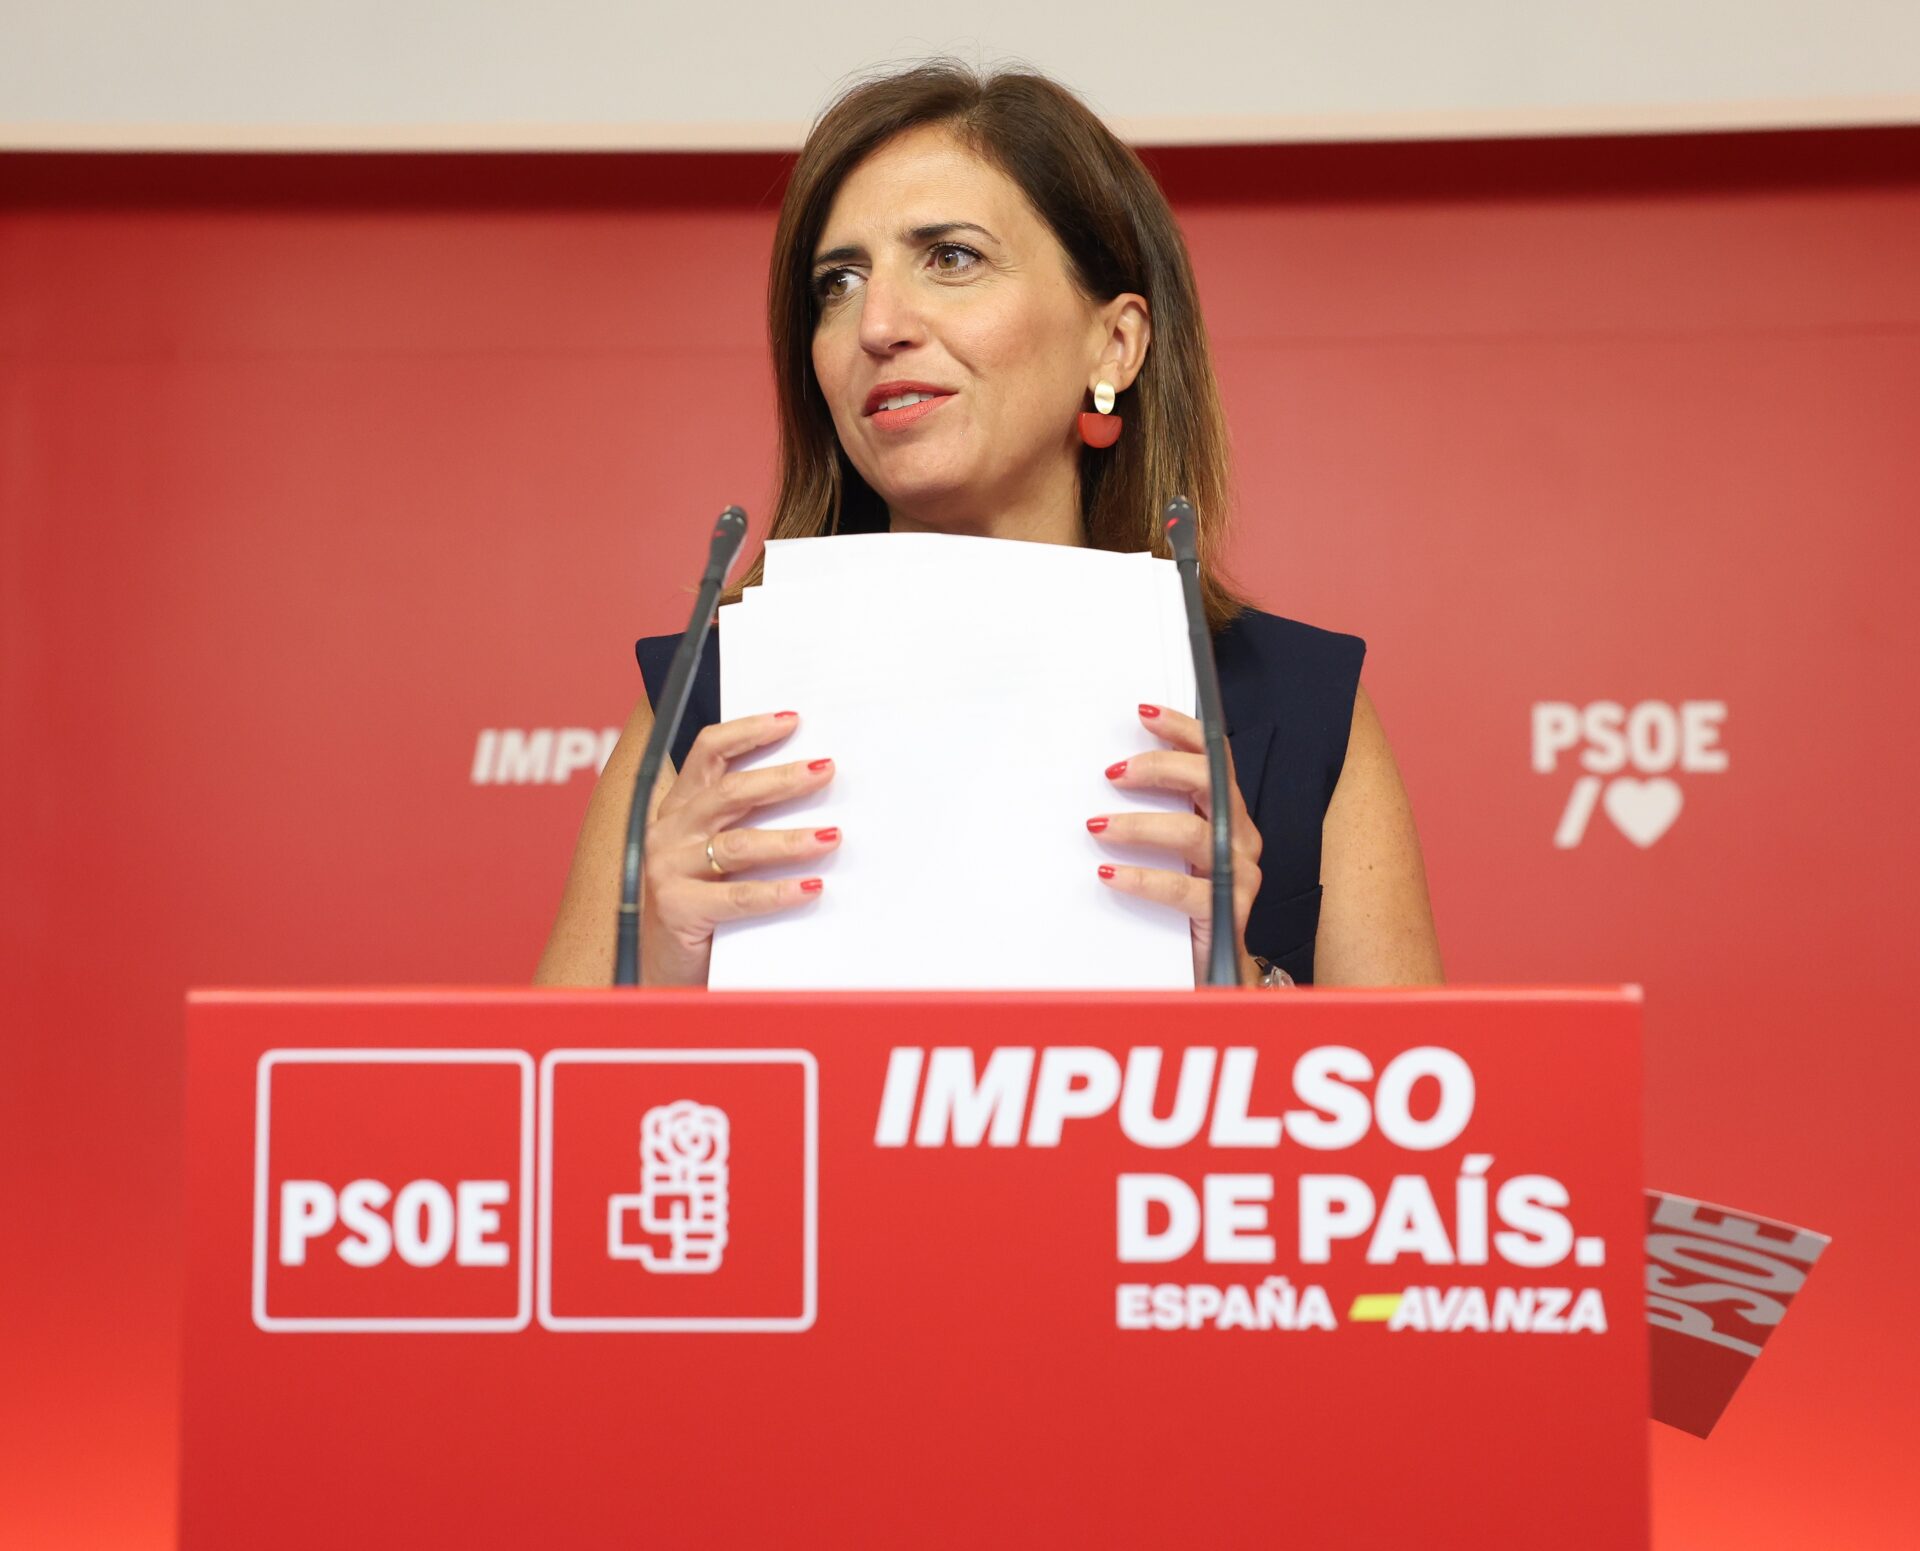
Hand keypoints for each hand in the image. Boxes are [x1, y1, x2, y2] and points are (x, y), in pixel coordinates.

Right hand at [639, 710, 840, 986]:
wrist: (662, 972)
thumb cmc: (700, 910)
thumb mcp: (717, 858)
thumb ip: (747, 826)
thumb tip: (814, 793)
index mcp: (678, 810)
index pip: (708, 753)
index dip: (748, 732)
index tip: (791, 721)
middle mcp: (669, 833)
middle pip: (730, 792)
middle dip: (782, 779)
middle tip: (826, 770)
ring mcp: (668, 870)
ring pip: (739, 844)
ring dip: (791, 838)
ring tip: (832, 835)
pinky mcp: (677, 909)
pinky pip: (738, 896)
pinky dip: (778, 891)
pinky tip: (811, 888)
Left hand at [1089, 703, 1261, 986]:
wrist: (1214, 970)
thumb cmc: (1182, 905)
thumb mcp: (1165, 854)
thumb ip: (1147, 817)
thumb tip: (1098, 781)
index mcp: (1226, 815)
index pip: (1213, 758)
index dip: (1182, 730)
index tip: (1143, 712)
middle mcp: (1240, 838)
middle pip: (1209, 782)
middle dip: (1159, 767)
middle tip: (1112, 773)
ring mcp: (1238, 875)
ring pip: (1194, 833)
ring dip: (1140, 825)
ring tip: (1097, 827)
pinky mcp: (1228, 914)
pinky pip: (1185, 890)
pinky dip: (1143, 878)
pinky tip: (1109, 875)